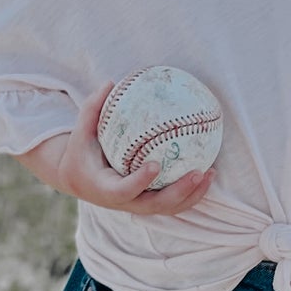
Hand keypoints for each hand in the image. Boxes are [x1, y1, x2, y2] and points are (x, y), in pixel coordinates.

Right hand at [52, 82, 216, 215]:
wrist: (80, 181)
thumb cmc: (82, 152)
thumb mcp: (81, 132)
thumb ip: (92, 109)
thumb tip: (110, 83)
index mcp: (106, 189)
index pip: (124, 190)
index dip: (140, 181)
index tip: (155, 164)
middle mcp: (126, 203)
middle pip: (156, 205)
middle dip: (179, 191)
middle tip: (197, 172)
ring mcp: (140, 206)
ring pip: (170, 207)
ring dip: (193, 194)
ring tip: (210, 172)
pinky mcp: (150, 205)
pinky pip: (176, 203)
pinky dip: (194, 192)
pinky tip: (210, 172)